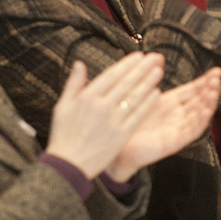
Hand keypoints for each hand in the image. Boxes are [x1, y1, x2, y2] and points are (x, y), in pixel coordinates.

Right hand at [45, 52, 163, 178]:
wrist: (68, 164)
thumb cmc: (63, 136)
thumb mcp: (62, 106)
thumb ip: (74, 84)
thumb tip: (79, 64)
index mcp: (87, 97)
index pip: (112, 75)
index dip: (127, 64)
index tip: (138, 55)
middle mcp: (102, 106)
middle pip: (126, 83)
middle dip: (142, 68)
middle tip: (155, 58)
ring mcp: (113, 120)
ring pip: (135, 97)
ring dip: (148, 82)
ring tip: (158, 71)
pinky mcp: (121, 134)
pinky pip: (138, 115)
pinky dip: (147, 103)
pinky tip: (156, 94)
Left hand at [105, 67, 220, 181]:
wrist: (118, 147)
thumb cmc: (129, 123)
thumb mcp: (142, 95)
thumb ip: (152, 77)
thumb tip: (158, 57)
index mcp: (171, 103)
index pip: (194, 89)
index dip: (206, 81)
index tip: (216, 71)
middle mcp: (177, 115)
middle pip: (200, 101)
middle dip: (210, 89)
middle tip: (216, 78)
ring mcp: (177, 129)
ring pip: (199, 115)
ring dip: (209, 103)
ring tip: (214, 91)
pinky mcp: (173, 142)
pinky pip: (191, 132)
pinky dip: (200, 122)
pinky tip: (205, 112)